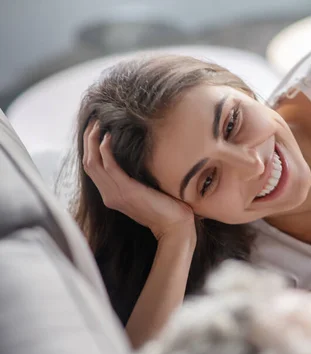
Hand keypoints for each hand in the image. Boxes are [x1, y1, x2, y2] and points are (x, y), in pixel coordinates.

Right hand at [82, 120, 194, 239]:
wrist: (174, 227)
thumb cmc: (166, 209)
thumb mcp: (144, 192)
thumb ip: (134, 179)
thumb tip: (136, 159)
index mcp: (111, 195)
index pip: (92, 168)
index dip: (90, 148)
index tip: (94, 131)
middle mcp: (108, 195)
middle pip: (88, 163)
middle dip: (88, 140)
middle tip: (93, 121)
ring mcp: (115, 194)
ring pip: (93, 162)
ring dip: (93, 141)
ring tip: (98, 124)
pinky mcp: (126, 190)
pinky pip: (109, 166)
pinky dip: (105, 150)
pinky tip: (108, 137)